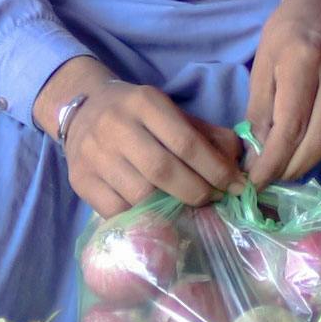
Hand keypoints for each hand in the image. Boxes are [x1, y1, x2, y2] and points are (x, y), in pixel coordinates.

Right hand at [35, 56, 240, 213]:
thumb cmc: (137, 115)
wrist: (82, 110)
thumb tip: (239, 166)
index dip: (215, 170)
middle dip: (196, 192)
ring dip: (171, 209)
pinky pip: (117, 211)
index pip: (186, 143)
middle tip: (212, 200)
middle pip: (163, 171)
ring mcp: (94, 155)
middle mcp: (116, 126)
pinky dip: (141, 218)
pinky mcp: (80, 180)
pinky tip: (155, 215)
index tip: (235, 186)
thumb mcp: (171, 113)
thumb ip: (206, 135)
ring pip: (140, 195)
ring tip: (186, 209)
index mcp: (144, 103)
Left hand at [244, 0, 320, 184]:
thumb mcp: (263, 61)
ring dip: (306, 162)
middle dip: (290, 168)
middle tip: (268, 180)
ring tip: (282, 170)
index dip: (273, 160)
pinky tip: (302, 152)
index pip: (291, 125)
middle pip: (317, 139)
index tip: (254, 180)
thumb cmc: (288, 29)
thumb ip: (260, 109)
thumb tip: (255, 154)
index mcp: (303, 60)